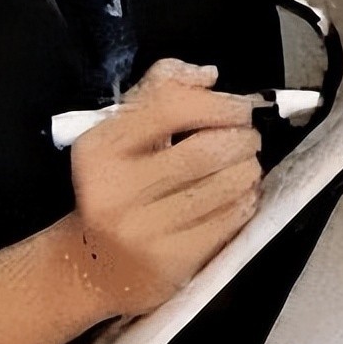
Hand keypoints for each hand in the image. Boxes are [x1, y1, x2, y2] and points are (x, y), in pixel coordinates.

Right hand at [67, 58, 261, 316]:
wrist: (94, 268)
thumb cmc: (115, 190)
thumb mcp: (120, 136)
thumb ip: (159, 93)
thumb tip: (207, 75)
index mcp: (100, 148)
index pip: (170, 107)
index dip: (216, 103)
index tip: (237, 107)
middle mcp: (115, 189)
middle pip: (205, 149)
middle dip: (242, 138)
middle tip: (248, 137)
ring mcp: (143, 230)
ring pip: (224, 186)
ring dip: (248, 169)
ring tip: (246, 165)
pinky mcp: (171, 262)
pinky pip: (229, 221)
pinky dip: (246, 201)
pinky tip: (240, 195)